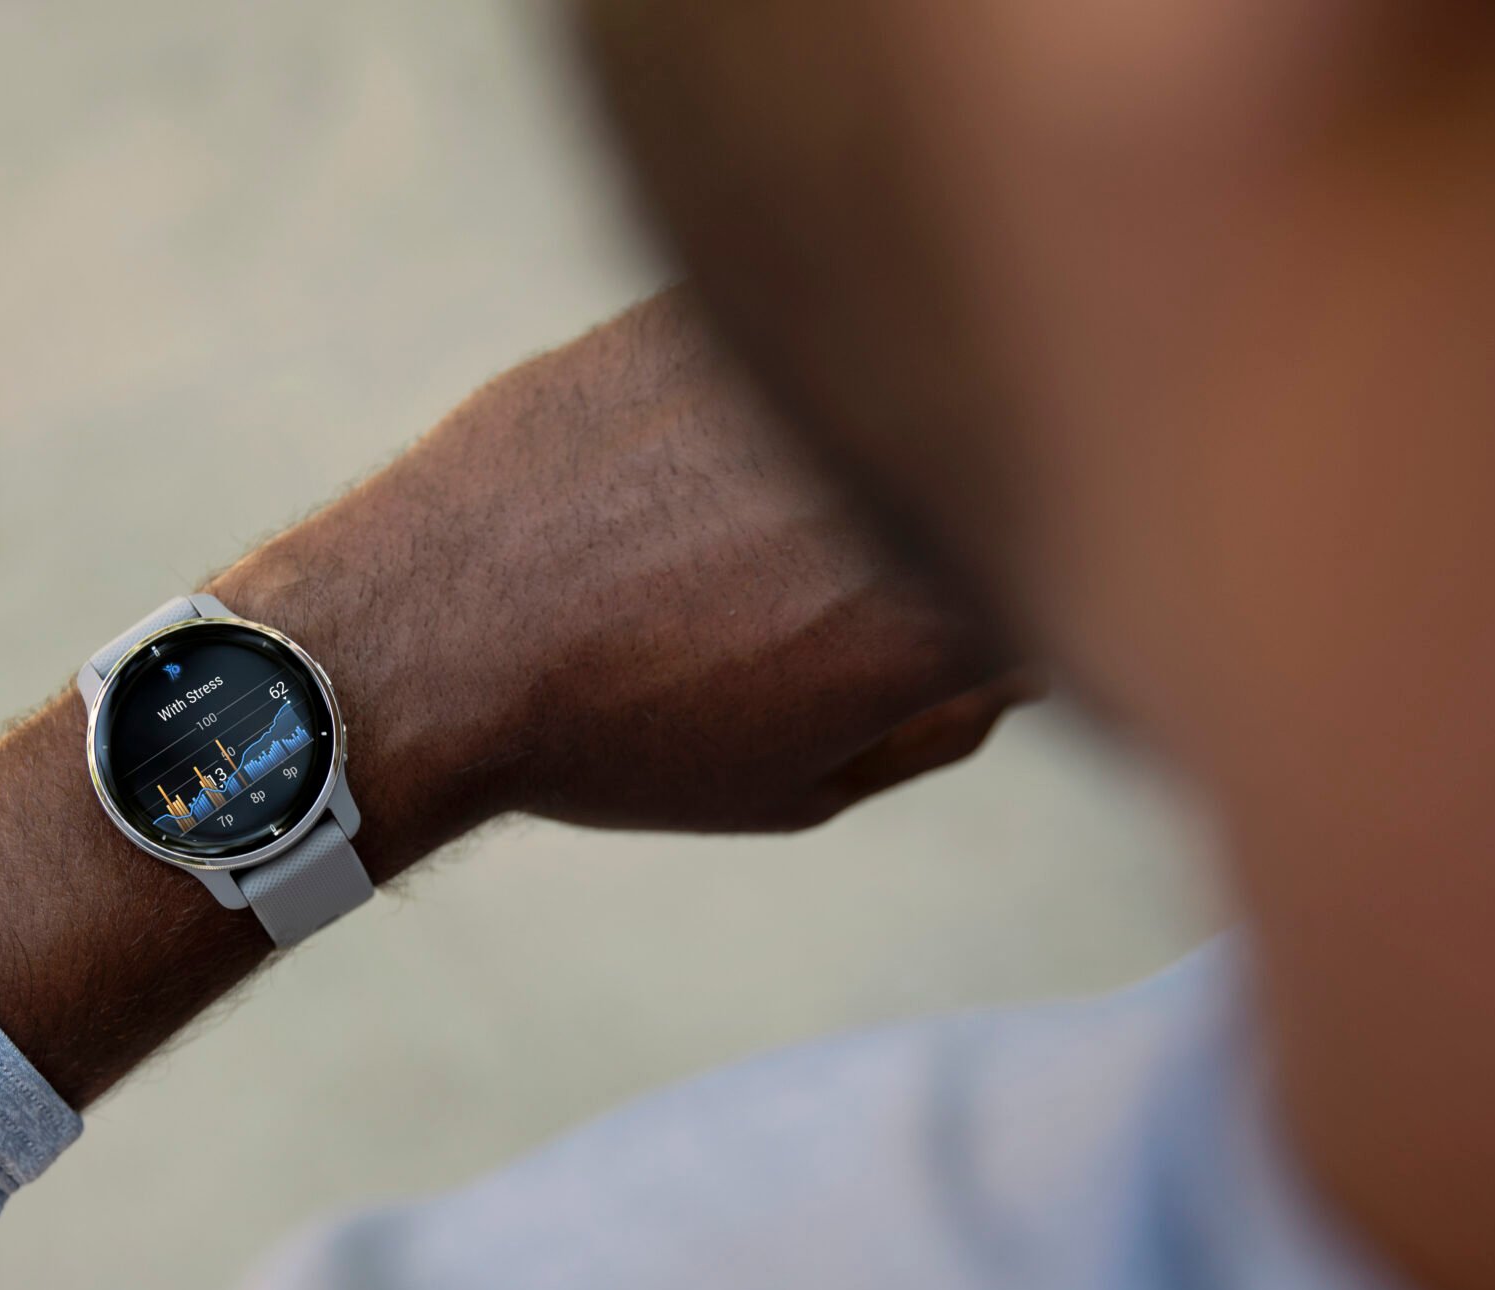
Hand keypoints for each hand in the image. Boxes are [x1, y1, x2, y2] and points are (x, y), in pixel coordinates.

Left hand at [217, 293, 1024, 853]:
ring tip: (706, 522)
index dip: (1013, 593)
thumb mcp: (802, 781)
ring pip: (872, 379)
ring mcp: (796, 362)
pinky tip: (659, 466)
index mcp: (946, 598)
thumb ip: (945, 717)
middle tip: (810, 564)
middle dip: (943, 495)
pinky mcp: (704, 302)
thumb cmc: (612, 735)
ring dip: (842, 431)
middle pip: (986, 449)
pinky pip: (767, 339)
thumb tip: (1014, 656)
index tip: (948, 618)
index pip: (1064, 560)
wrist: (430, 638)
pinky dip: (745, 389)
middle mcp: (897, 458)